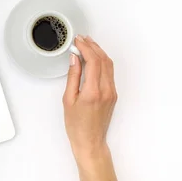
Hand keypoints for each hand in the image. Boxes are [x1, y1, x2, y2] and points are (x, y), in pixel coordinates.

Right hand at [63, 35, 117, 165]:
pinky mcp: (113, 94)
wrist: (90, 141)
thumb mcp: (68, 99)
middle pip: (104, 60)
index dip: (86, 48)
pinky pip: (109, 73)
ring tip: (88, 44)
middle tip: (82, 39)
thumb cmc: (76, 125)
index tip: (77, 41)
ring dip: (99, 52)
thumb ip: (73, 77)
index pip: (93, 62)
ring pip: (109, 65)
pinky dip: (102, 61)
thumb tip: (75, 60)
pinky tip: (93, 58)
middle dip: (93, 47)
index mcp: (93, 92)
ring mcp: (112, 92)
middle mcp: (106, 90)